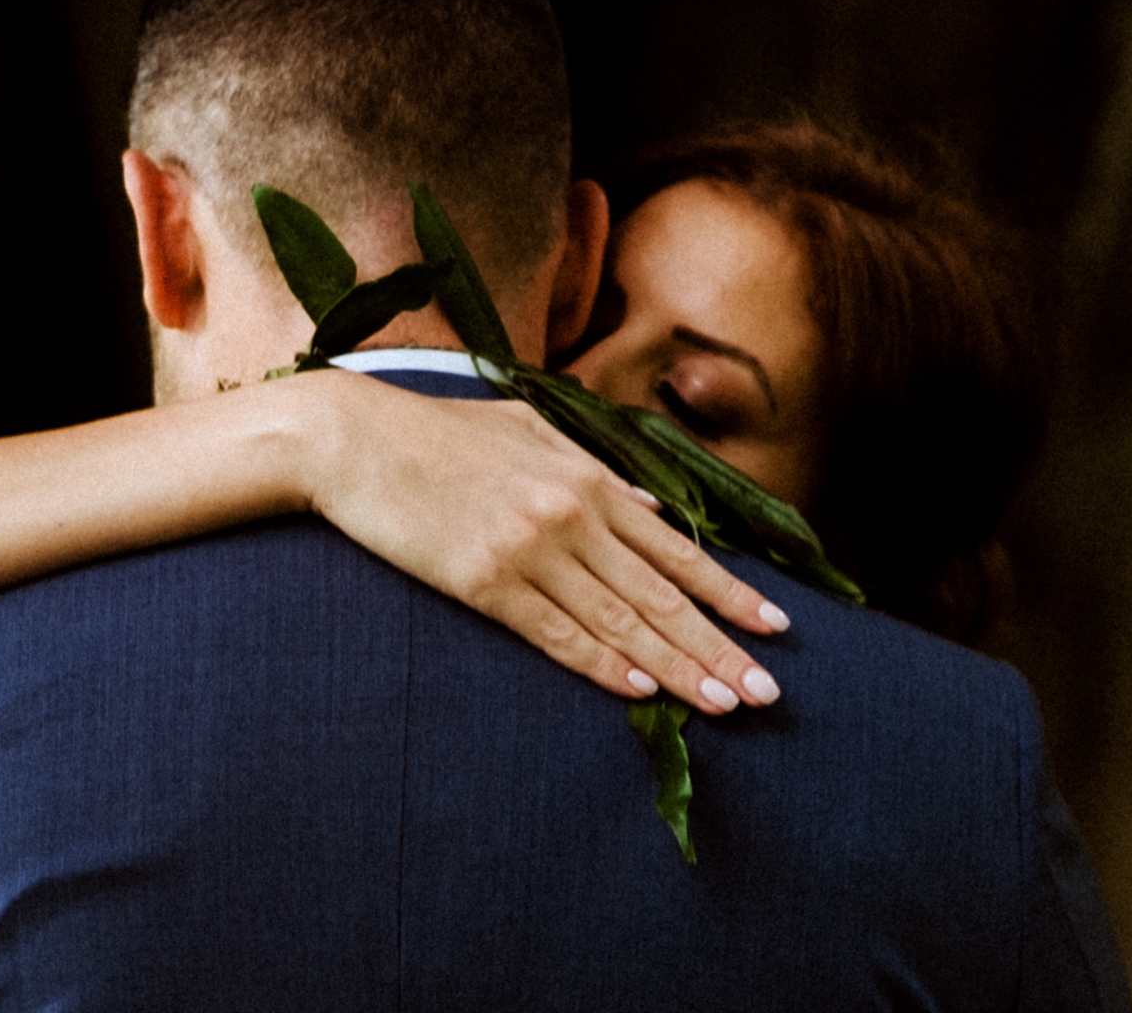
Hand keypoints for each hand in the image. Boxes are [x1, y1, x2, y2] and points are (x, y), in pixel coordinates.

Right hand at [300, 375, 786, 711]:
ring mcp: (529, 548)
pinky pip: (555, 633)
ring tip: (724, 703)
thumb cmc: (440, 432)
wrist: (357, 439)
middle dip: (719, 644)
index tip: (775, 625)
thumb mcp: (528, 429)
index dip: (728, 591)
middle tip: (768, 689)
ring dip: (675, 668)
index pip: (674, 547)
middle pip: (660, 594)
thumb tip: (651, 506)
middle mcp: (570, 512)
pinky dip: (600, 664)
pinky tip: (638, 690)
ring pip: (619, 621)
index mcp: (584, 476)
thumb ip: (593, 467)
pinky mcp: (485, 581)